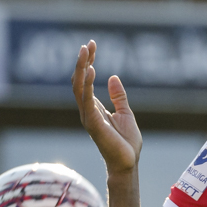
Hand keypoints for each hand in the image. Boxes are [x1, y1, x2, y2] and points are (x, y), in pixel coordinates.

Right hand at [72, 40, 141, 173]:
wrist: (128, 163)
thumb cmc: (126, 142)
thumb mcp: (126, 113)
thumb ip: (118, 96)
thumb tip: (113, 77)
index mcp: (93, 107)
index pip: (86, 80)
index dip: (88, 62)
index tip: (92, 45)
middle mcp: (87, 110)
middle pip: (79, 81)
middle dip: (82, 61)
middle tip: (88, 44)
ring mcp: (88, 117)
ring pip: (79, 88)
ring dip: (82, 68)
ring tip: (86, 51)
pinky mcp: (94, 123)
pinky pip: (87, 100)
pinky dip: (87, 85)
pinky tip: (92, 70)